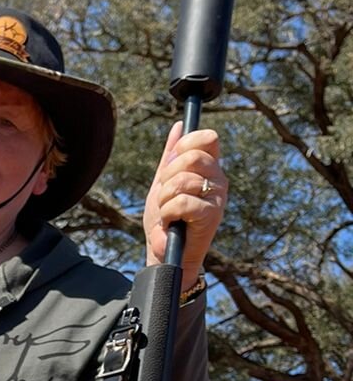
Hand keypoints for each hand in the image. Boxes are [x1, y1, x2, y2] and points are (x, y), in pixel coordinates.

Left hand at [143, 121, 226, 290]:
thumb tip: (179, 126)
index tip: (170, 166)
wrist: (164, 254)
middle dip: (168, 176)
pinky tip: (171, 222)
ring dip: (164, 199)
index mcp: (210, 168)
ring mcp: (218, 197)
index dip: (184, 146)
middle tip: (165, 195)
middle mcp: (219, 179)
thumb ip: (170, 156)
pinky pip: (183, 201)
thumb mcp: (163, 184)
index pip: (207, 139)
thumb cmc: (165, 221)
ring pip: (183, 180)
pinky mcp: (212, 215)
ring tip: (167, 212)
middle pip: (193, 156)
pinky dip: (168, 212)